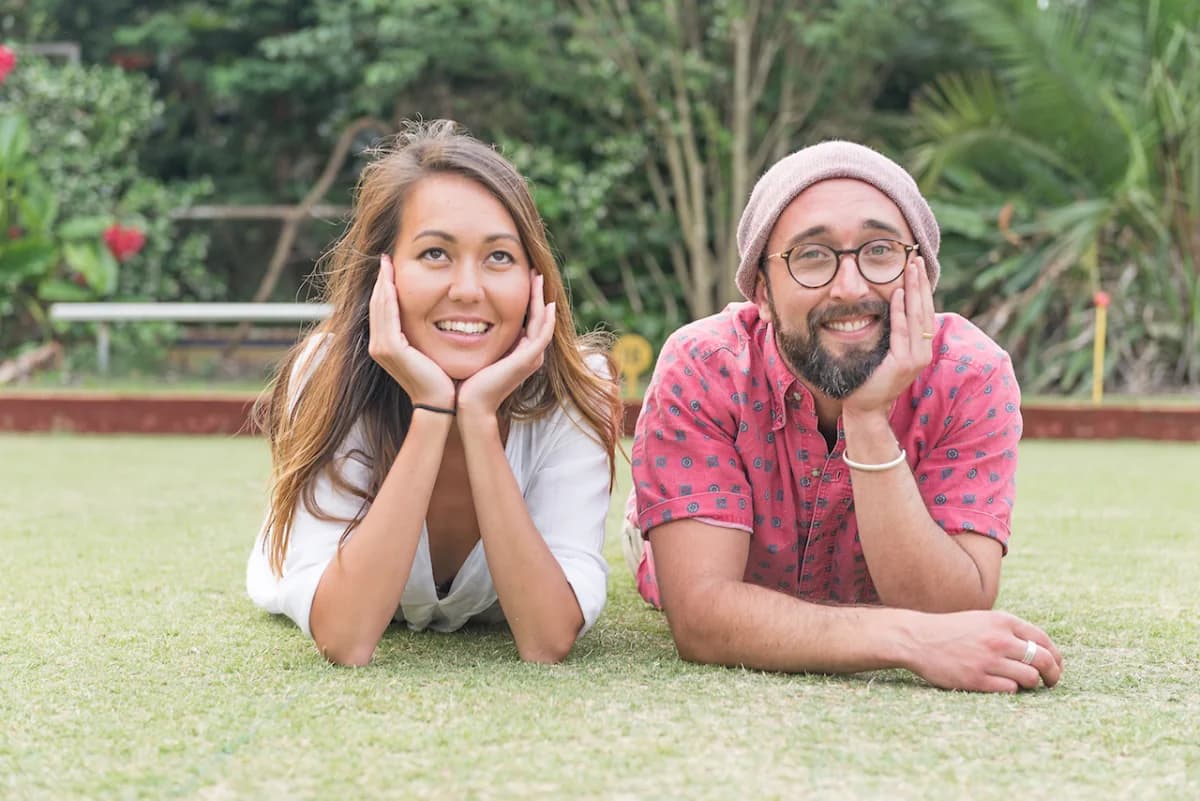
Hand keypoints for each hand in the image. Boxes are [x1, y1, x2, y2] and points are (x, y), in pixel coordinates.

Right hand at [368, 253, 455, 408]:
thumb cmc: (441, 378)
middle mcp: (378, 346)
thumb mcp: (429, 351)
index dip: (385, 287)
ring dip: (383, 283)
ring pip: (379, 306)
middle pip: (377, 304)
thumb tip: (436, 318)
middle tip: (386, 258)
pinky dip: (389, 296)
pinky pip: (387, 315)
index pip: (383, 309)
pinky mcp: (390, 348)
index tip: (391, 267)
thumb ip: (424, 334)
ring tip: (387, 263)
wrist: (439, 402)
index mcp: (386, 345)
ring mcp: (381, 347)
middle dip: (381, 280)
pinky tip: (392, 281)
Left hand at [456, 271, 555, 421]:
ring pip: (544, 322)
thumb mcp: (480, 354)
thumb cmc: (469, 382)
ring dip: (542, 299)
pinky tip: (546, 303)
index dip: (528, 299)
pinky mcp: (527, 360)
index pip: (530, 320)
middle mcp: (530, 354)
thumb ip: (484, 341)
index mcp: (520, 353)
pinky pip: (543, 335)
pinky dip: (547, 319)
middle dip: (537, 294)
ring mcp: (531, 357)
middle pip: (540, 318)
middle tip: (534, 273)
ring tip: (538, 279)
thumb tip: (471, 324)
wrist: (470, 404)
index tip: (523, 280)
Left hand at [842, 256, 935, 417]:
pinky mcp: (904, 364)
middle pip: (924, 309)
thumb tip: (892, 305)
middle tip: (916, 258)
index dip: (922, 288)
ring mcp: (916, 358)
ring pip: (916, 317)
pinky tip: (898, 295)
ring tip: (910, 268)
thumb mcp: (886, 349)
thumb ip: (893, 331)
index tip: (916, 266)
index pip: (924, 311)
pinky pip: (901, 332)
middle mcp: (923, 351)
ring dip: (913, 290)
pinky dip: (900, 313)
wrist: (865, 406)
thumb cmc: (871, 376)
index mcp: (920, 347)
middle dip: (920, 282)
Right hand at [904, 609, 1063, 692]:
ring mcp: (988, 660)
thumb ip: (1010, 630)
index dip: (1056, 656)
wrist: (917, 638)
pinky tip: (1002, 685)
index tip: (1056, 666)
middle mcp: (998, 639)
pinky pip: (1010, 690)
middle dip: (1053, 674)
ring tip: (1024, 684)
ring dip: (1032, 683)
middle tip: (1051, 682)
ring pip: (1030, 677)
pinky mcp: (977, 680)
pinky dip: (1012, 689)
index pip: (1044, 640)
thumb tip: (1042, 650)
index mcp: (1002, 621)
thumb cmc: (952, 630)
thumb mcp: (983, 620)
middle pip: (1044, 660)